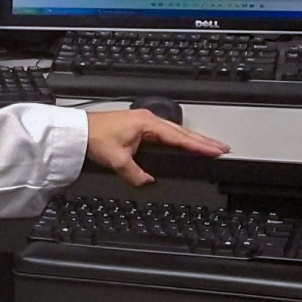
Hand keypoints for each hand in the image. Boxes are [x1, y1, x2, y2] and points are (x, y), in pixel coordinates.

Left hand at [85, 109, 228, 186]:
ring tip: (210, 145)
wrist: (79, 130)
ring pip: (175, 131)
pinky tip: (185, 143)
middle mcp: (148, 119)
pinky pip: (165, 132)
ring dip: (193, 138)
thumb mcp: (116, 160)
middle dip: (203, 140)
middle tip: (222, 147)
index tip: (216, 150)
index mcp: (147, 123)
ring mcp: (144, 121)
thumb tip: (148, 182)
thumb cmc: (95, 137)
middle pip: (182, 132)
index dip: (198, 145)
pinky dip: (179, 138)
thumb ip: (135, 174)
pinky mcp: (139, 125)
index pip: (179, 137)